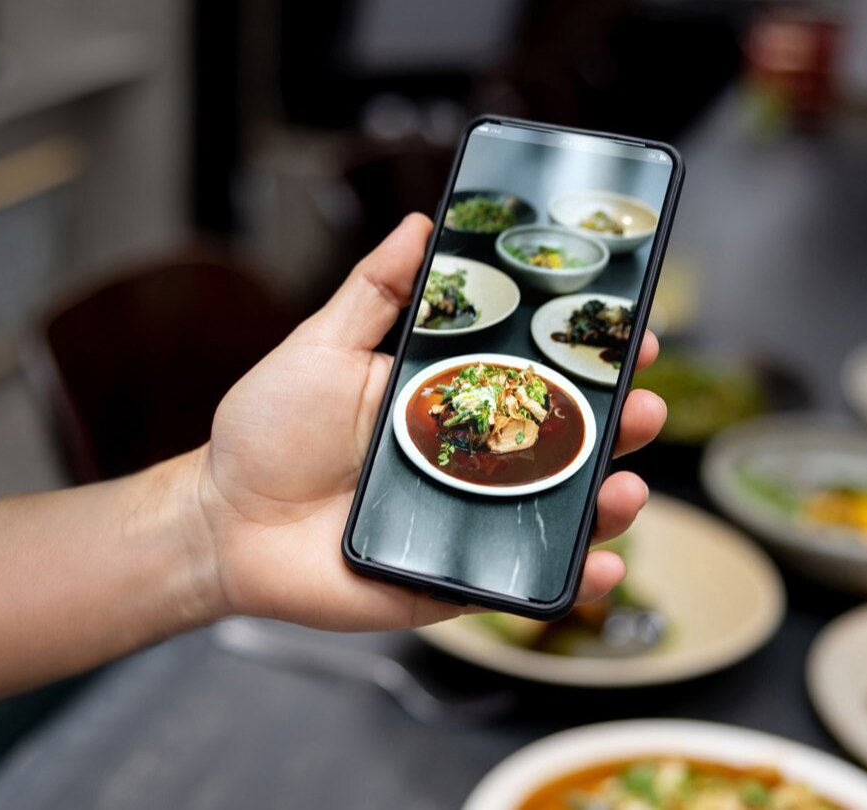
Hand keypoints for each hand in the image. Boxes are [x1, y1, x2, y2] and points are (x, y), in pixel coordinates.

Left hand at [195, 214, 666, 630]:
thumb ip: (373, 292)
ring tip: (627, 487)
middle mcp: (469, 457)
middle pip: (563, 441)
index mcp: (446, 397)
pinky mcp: (452, 578)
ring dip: (607, 501)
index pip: (533, 371)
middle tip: (644, 405)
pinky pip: (521, 581)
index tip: (628, 329)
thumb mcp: (319, 347)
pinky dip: (569, 579)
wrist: (222, 522)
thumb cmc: (267, 432)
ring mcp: (467, 520)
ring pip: (557, 512)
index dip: (584, 354)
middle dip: (617, 424)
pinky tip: (597, 567)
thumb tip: (419, 224)